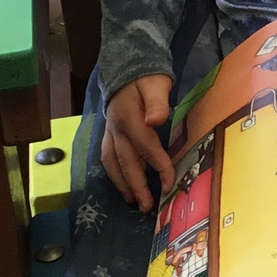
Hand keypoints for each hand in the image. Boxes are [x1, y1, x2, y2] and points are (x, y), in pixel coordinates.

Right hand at [102, 73, 174, 212]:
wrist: (126, 69)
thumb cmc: (146, 79)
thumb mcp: (156, 84)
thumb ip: (157, 102)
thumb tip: (156, 120)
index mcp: (129, 118)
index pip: (145, 146)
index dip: (157, 165)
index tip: (168, 183)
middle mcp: (115, 129)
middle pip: (125, 161)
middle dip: (136, 185)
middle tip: (146, 207)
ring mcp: (109, 133)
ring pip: (112, 163)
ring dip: (123, 184)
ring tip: (134, 201)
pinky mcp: (108, 135)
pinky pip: (108, 158)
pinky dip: (115, 174)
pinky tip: (124, 185)